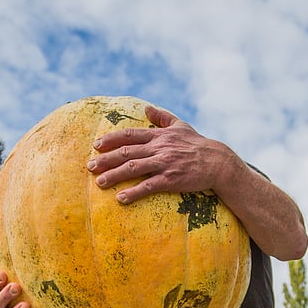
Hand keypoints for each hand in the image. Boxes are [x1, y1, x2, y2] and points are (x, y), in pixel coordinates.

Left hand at [87, 105, 238, 204]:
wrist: (217, 162)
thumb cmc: (198, 144)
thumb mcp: (180, 125)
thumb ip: (161, 117)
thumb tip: (146, 108)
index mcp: (158, 135)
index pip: (129, 135)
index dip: (110, 140)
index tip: (96, 146)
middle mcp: (158, 148)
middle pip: (126, 152)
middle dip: (106, 160)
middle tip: (90, 167)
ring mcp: (164, 163)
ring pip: (133, 168)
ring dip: (114, 175)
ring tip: (99, 183)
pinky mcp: (170, 179)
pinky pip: (148, 186)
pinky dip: (133, 192)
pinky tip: (120, 198)